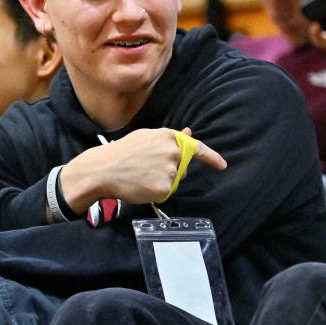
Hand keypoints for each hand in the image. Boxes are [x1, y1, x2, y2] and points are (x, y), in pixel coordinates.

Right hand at [59, 127, 226, 210]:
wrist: (103, 169)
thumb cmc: (122, 152)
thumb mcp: (145, 137)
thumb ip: (169, 137)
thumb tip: (189, 133)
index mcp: (169, 137)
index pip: (197, 148)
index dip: (212, 158)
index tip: (222, 165)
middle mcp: (173, 152)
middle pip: (183, 167)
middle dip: (172, 169)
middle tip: (148, 169)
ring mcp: (170, 170)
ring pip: (175, 180)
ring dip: (163, 181)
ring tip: (142, 176)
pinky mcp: (164, 187)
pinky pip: (166, 192)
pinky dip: (156, 192)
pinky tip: (142, 185)